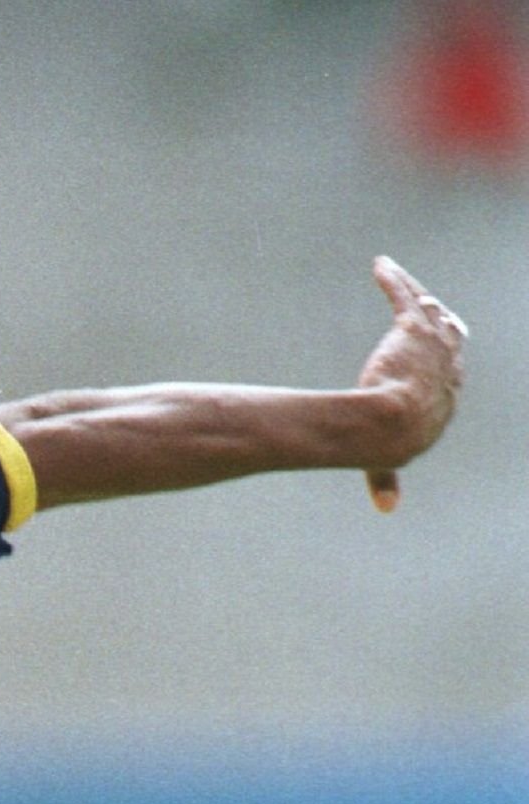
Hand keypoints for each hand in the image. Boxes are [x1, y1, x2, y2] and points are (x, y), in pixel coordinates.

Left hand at [358, 257, 466, 511]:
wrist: (390, 425)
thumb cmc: (388, 445)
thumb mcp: (388, 458)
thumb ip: (385, 480)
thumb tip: (386, 509)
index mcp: (444, 397)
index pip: (448, 372)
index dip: (442, 360)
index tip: (434, 354)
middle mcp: (446, 367)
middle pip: (450, 335)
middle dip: (442, 321)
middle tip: (429, 308)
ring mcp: (432, 346)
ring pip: (430, 311)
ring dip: (416, 295)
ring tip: (404, 283)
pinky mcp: (412, 329)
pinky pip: (404, 296)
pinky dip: (394, 280)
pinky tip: (380, 266)